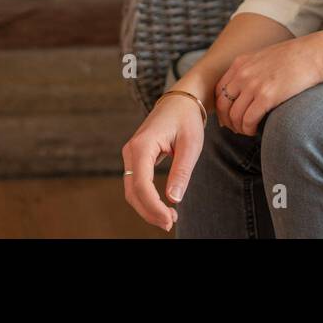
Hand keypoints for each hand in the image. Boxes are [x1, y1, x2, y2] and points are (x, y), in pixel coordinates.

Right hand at [121, 93, 206, 231]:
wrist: (181, 100)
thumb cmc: (187, 119)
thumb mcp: (190, 145)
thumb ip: (181, 172)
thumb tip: (173, 200)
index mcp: (142, 146)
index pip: (142, 185)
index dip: (153, 206)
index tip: (170, 219)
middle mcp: (131, 151)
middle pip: (133, 191)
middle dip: (149, 211)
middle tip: (170, 223)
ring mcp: (131, 155)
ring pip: (133, 190)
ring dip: (148, 207)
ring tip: (169, 217)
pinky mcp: (137, 158)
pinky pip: (137, 183)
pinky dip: (147, 198)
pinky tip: (163, 206)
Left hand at [215, 32, 322, 135]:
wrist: (316, 54)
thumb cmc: (296, 57)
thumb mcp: (266, 57)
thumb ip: (251, 70)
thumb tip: (245, 92)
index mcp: (241, 63)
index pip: (219, 90)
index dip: (221, 107)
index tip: (229, 116)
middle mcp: (243, 73)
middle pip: (222, 105)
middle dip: (227, 120)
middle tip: (237, 128)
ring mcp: (253, 85)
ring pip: (234, 116)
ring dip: (239, 128)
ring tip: (248, 131)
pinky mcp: (266, 96)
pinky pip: (248, 120)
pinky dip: (249, 129)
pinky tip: (256, 131)